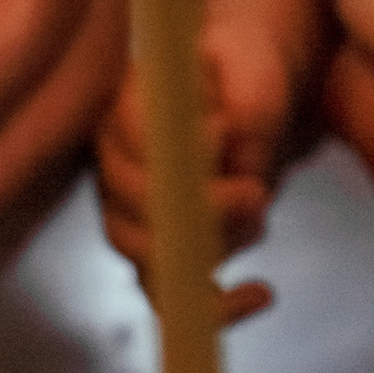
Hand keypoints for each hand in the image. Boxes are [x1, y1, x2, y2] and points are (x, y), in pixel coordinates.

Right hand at [96, 44, 275, 331]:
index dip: (176, 150)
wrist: (256, 92)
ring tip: (261, 216)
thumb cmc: (252, 68)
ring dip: (210, 251)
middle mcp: (112, 162)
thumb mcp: (257, 66)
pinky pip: (169, 294)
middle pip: (128, 210)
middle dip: (197, 212)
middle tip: (257, 193)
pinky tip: (261, 293)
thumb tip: (231, 153)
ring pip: (144, 257)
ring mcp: (128, 211)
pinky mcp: (157, 248)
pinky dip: (214, 306)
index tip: (225, 133)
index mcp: (124, 106)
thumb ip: (248, 101)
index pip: (131, 141)